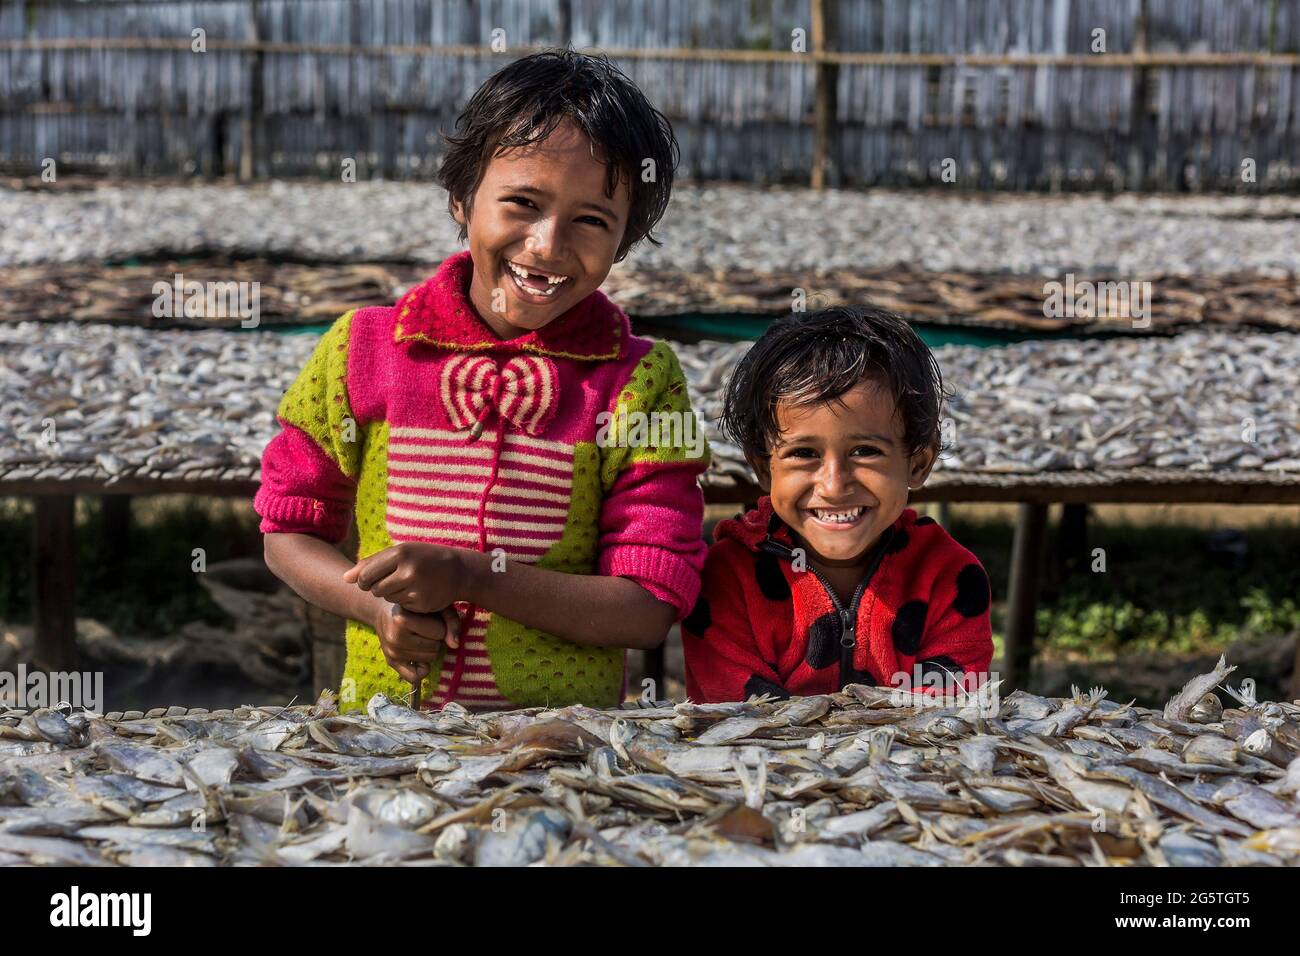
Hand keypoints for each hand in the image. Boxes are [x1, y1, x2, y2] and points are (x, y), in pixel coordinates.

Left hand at [343, 542, 469, 614]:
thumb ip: (371, 563)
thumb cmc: (423, 558)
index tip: (369, 580)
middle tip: (392, 581)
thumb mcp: (400, 552)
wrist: (458, 570)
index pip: (366, 575)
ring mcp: (416, 588)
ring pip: (387, 599)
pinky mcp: (422, 603)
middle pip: (375, 589)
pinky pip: (401, 607)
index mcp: (400, 553)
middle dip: (378, 588)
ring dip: (392, 594)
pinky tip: (417, 592)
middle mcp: (408, 571)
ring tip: (407, 584)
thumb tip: (344, 579)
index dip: (363, 581)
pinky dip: (405, 602)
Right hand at [368, 597, 461, 686]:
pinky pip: (415, 677)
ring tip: (421, 638)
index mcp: (402, 619)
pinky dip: (422, 669)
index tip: (431, 619)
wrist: (385, 612)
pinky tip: (420, 657)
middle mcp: (394, 637)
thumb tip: (455, 645)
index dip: (440, 626)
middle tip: (426, 630)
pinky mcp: (391, 662)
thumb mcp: (434, 606)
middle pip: (435, 647)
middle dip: (435, 639)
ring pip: (429, 660)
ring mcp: (392, 652)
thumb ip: (451, 621)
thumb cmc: (414, 607)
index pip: (439, 632)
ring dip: (430, 650)